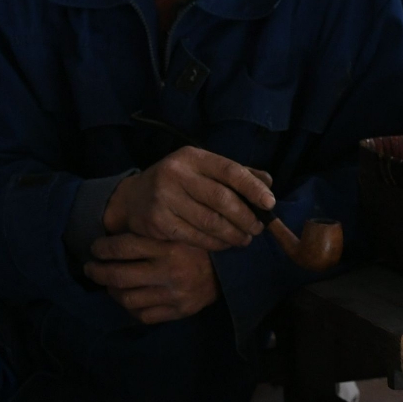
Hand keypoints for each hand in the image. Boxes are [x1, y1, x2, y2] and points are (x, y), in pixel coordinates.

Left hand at [85, 233, 219, 323]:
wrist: (232, 272)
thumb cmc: (199, 248)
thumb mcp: (179, 231)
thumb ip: (152, 232)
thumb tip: (113, 234)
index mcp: (169, 247)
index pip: (124, 247)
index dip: (103, 248)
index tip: (96, 247)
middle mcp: (170, 272)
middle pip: (118, 277)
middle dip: (98, 272)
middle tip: (91, 268)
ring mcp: (174, 295)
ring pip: (127, 299)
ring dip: (112, 291)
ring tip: (109, 284)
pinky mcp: (179, 311)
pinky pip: (143, 315)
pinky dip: (131, 308)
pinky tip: (129, 298)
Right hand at [103, 147, 274, 250]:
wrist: (132, 198)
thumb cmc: (179, 182)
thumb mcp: (203, 169)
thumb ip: (236, 173)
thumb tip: (268, 183)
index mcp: (193, 157)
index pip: (229, 170)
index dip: (253, 188)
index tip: (270, 203)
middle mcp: (176, 174)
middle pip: (221, 199)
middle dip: (245, 217)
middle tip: (258, 228)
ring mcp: (165, 198)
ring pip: (209, 222)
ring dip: (233, 234)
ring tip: (245, 239)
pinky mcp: (158, 222)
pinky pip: (195, 237)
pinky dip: (216, 243)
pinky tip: (225, 244)